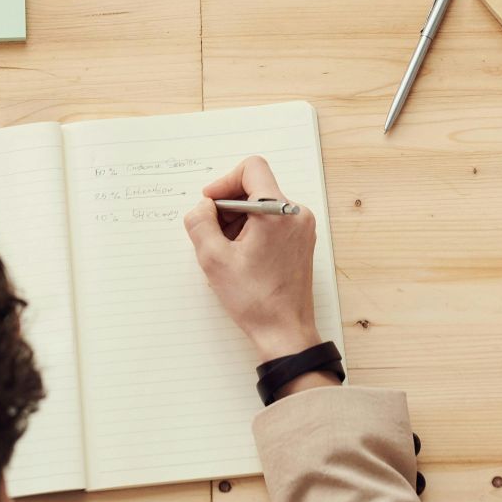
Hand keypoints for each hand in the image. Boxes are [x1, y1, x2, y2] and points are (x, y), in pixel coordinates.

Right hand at [183, 157, 320, 363]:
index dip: (225, 181)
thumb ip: (200, 222)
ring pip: (262, 206)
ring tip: (228, 253)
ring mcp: (301, 228)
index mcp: (277, 212)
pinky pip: (272, 221)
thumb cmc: (255, 300)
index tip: (211, 204)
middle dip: (229, 207)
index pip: (252, 169)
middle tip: (214, 236)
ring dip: (239, 222)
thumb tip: (203, 207)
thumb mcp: (213, 259)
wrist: (285, 332)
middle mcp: (295, 214)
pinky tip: (242, 258)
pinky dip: (253, 232)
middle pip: (255, 188)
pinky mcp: (301, 241)